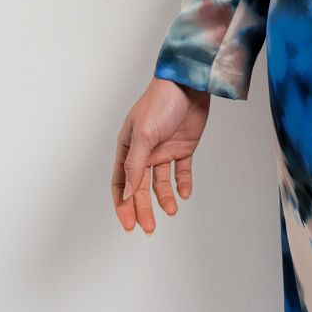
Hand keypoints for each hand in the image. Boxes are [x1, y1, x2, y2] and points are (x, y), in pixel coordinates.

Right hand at [112, 77, 210, 231]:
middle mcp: (144, 151)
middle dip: (143, 208)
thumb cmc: (160, 102)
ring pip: (160, 182)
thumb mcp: (144, 134)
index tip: (129, 224)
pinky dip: (182, 184)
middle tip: (149, 228)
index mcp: (128, 147)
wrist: (189, 84)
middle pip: (140, 187)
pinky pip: (181, 171)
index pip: (122, 182)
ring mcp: (164, 150)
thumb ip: (136, 165)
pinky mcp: (183, 148)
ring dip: (164, 198)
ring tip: (171, 210)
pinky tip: (184, 194)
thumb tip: (128, 193)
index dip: (123, 204)